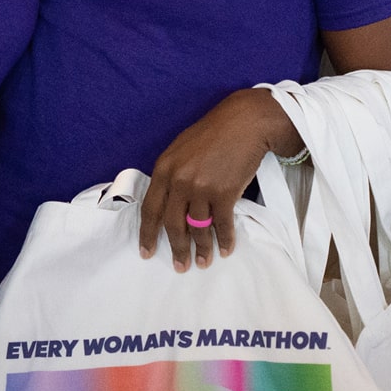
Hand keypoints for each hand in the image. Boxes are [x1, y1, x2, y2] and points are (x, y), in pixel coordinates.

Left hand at [139, 88, 294, 271]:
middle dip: (176, 249)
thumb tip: (167, 203)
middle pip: (172, 224)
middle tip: (180, 267)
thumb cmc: (211, 135)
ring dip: (201, 249)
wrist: (243, 123)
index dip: (148, 234)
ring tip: (203, 263)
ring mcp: (202, 187)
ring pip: (198, 228)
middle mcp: (180, 180)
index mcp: (164, 169)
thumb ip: (170, 175)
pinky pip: (222, 224)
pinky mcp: (226, 192)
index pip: (150, 209)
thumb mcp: (180, 150)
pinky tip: (226, 249)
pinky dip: (225, 240)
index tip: (146, 252)